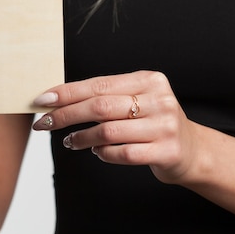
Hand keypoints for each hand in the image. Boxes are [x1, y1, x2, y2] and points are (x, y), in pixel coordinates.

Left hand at [32, 70, 200, 184]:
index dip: (67, 93)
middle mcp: (159, 99)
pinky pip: (122, 153)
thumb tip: (58, 99)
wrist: (192, 150)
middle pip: (100, 106)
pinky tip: (96, 152)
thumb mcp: (137, 100)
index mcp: (149, 80)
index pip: (99, 84)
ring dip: (81, 138)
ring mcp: (165, 126)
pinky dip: (102, 153)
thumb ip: (106, 96)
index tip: (42, 100)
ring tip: (70, 141)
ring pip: (108, 131)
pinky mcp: (167, 151)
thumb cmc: (152, 122)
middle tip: (45, 123)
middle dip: (66, 115)